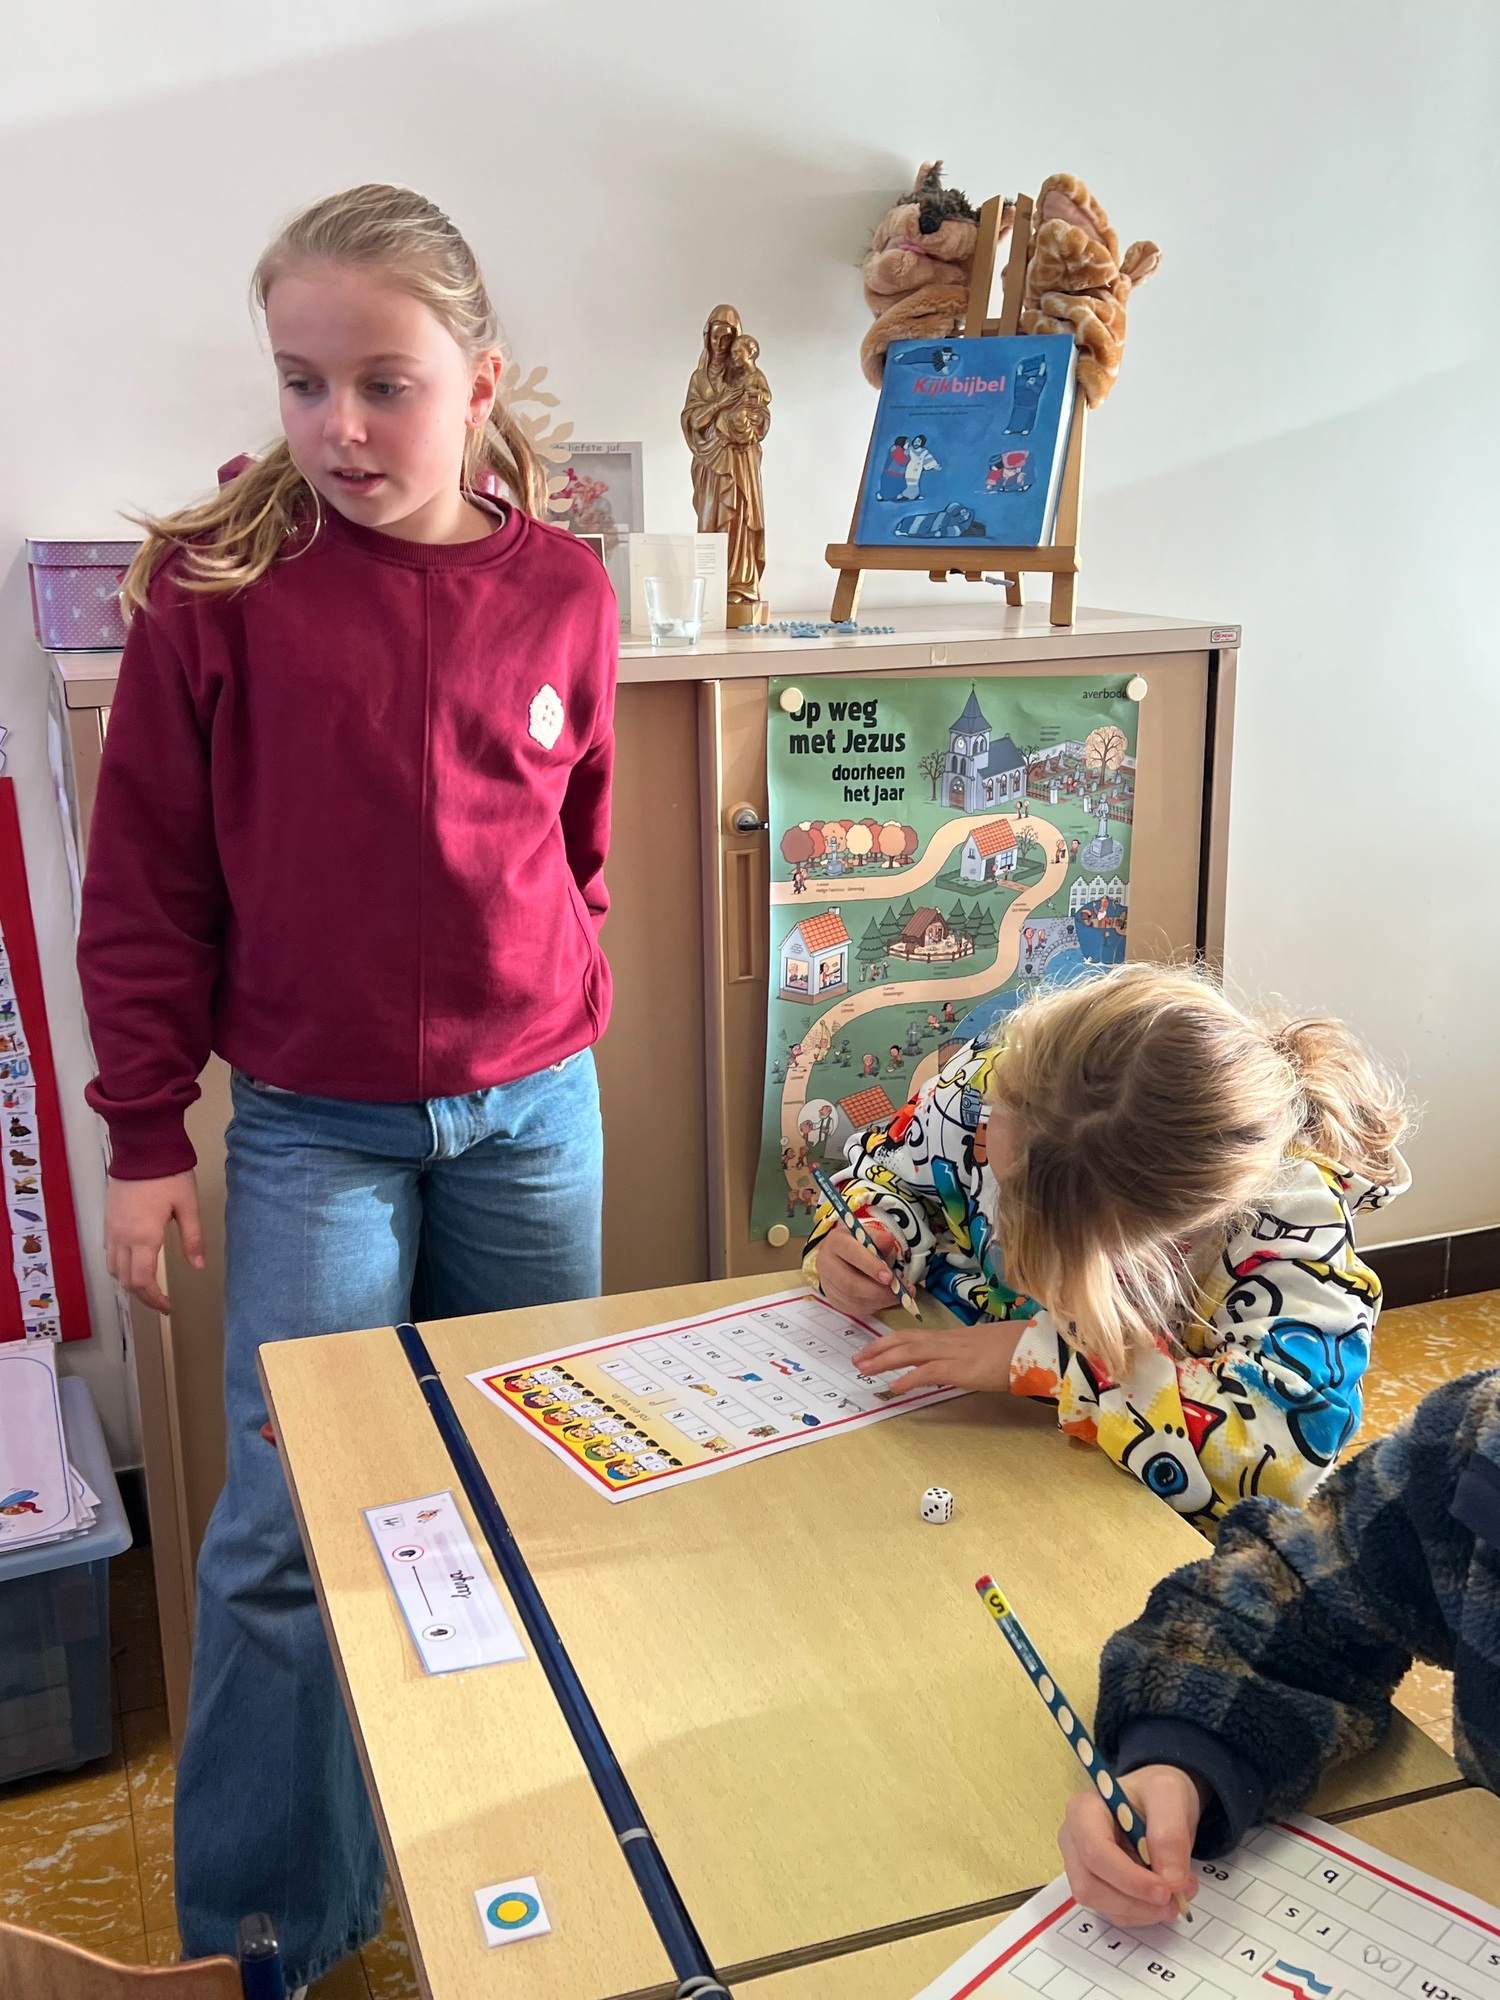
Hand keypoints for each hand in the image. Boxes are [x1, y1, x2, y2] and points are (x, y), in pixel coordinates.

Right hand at [105, 1171, 203, 1314]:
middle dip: (142, 1295)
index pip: (142, 1281)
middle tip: (160, 1302)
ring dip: (128, 1282)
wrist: (142, 1146)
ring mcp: (111, 1228)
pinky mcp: (107, 1218)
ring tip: (148, 1286)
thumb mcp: (188, 1206)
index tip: (167, 1307)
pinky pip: (109, 1252)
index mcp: (143, 1237)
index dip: (153, 1299)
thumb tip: (198, 1267)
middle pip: (125, 1279)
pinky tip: (135, 1262)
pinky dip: (120, 1265)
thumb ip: (192, 1239)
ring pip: (113, 1267)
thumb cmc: (169, 1174)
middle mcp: (122, 1237)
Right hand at [813, 1218, 904, 1319]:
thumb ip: (879, 1239)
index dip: (871, 1266)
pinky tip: (884, 1299)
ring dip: (879, 1301)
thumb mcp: (869, 1235)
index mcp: (836, 1242)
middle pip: (850, 1284)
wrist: (842, 1256)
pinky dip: (874, 1306)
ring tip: (896, 1295)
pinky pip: (855, 1308)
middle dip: (878, 1291)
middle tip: (899, 1292)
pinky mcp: (834, 1300)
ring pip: (854, 1299)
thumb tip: (888, 1239)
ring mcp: (828, 1284)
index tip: (889, 1278)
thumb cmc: (859, 1244)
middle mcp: (827, 1264)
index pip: (852, 1254)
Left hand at [852, 1319, 1023, 1393]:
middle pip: (906, 1340)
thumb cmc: (1024, 1349)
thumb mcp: (992, 1349)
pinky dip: (910, 1378)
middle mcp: (952, 1340)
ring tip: (864, 1370)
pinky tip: (895, 1386)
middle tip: (858, 1359)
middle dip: (879, 1349)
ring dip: (884, 1361)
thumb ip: (974, 1354)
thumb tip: (966, 1363)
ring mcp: (956, 1353)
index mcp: (957, 1336)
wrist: (1042, 1349)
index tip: (873, 1348)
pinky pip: (930, 1372)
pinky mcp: (964, 1369)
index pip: (917, 1335)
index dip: (892, 1341)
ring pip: (911, 1352)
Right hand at [1058, 1764, 1203, 1926]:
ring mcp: (1082, 1866)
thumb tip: (1171, 1881)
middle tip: (1176, 1899)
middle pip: (1090, 1886)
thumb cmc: (1156, 1792)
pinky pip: (1115, 1912)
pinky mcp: (1096, 1886)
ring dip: (1142, 1911)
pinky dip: (1143, 1914)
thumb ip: (1171, 1834)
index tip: (1166, 1890)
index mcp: (1083, 1810)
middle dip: (1135, 1901)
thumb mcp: (1170, 1796)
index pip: (1094, 1853)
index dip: (1128, 1878)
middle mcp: (1074, 1840)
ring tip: (1177, 1896)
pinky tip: (1163, 1897)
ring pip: (1101, 1905)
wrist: (1159, 1801)